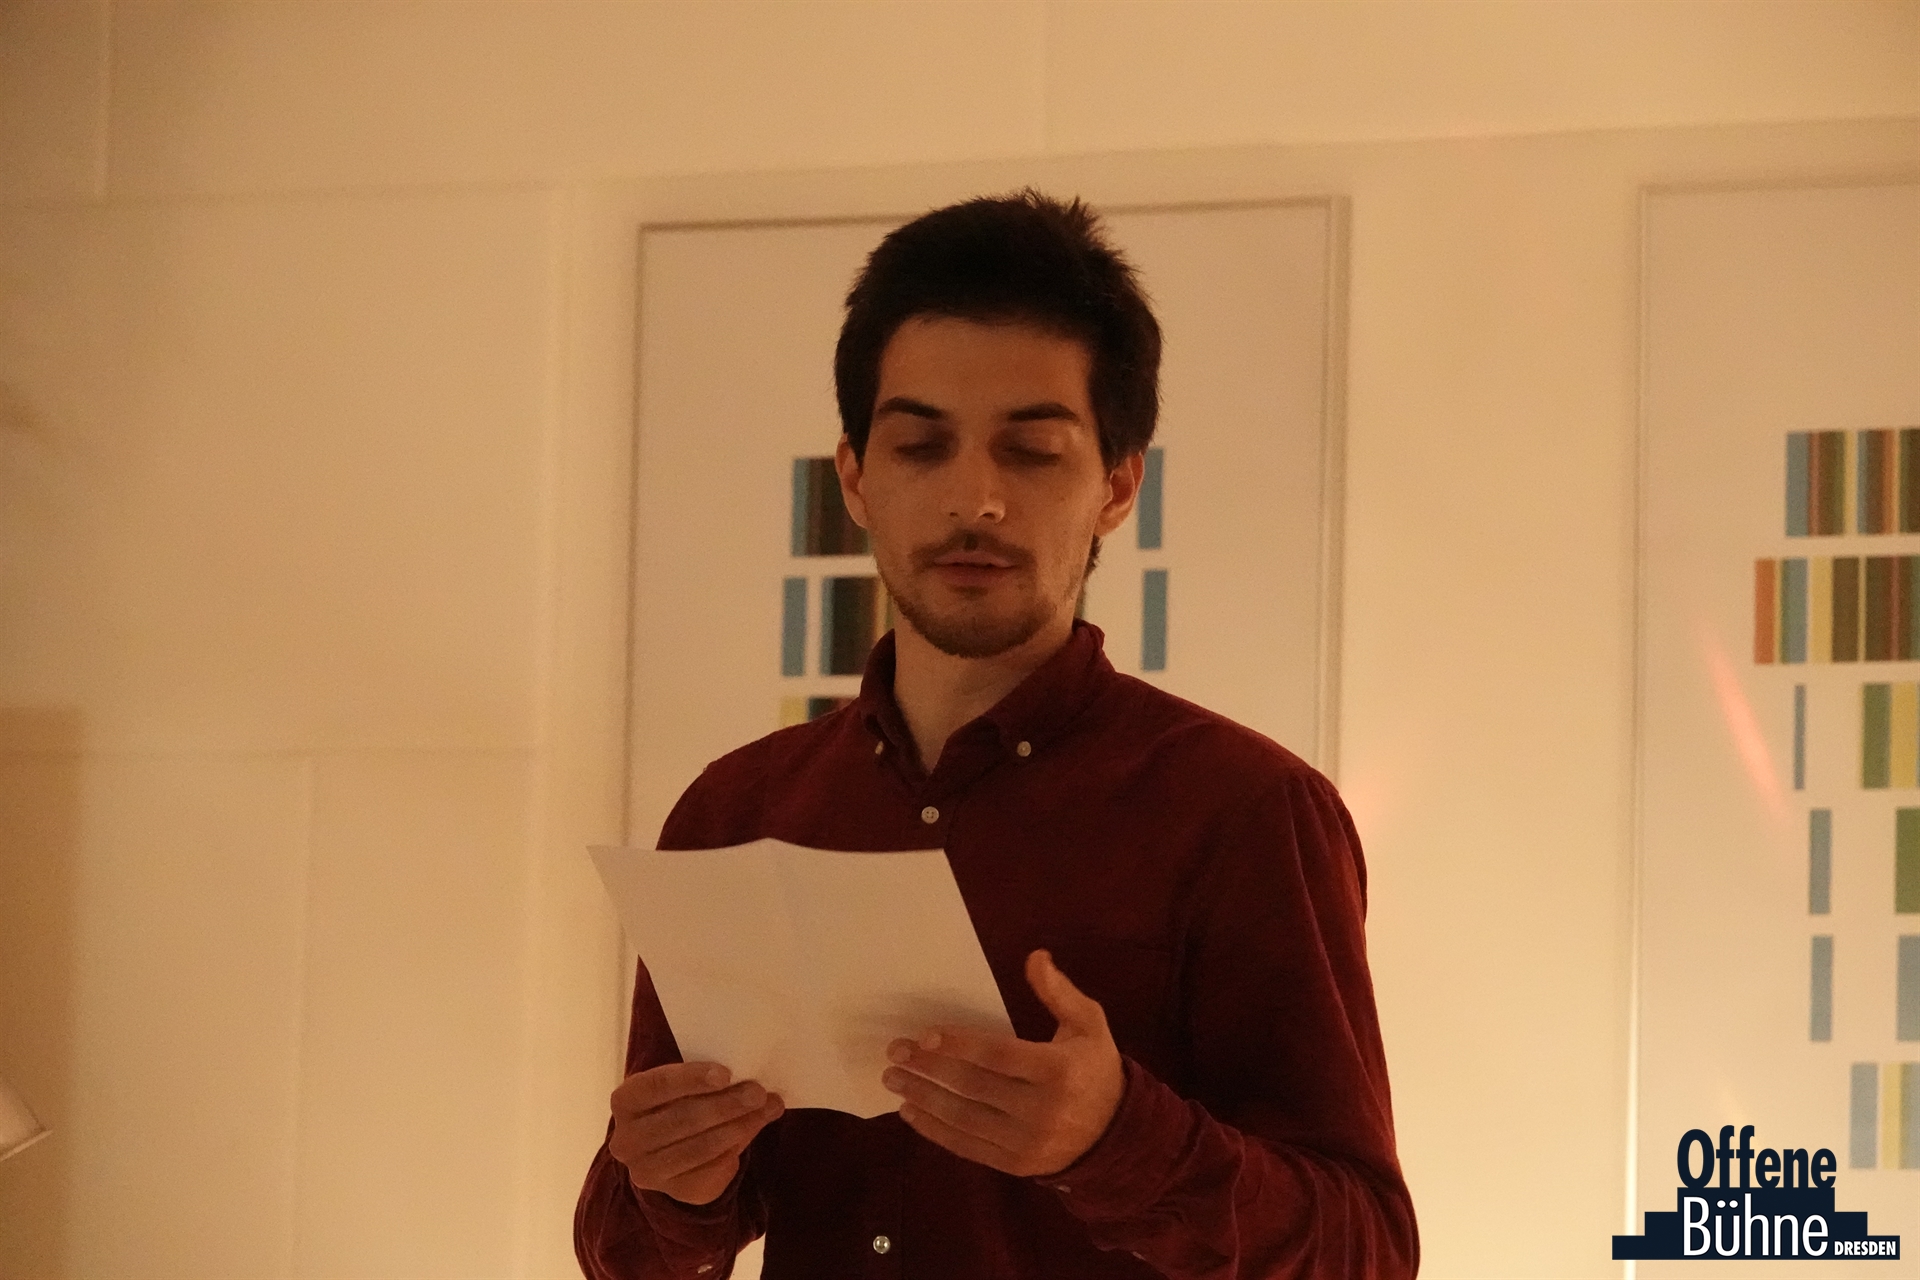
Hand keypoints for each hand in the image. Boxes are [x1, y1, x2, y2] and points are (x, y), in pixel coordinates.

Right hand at [608, 1062, 784, 1205]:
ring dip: (739, 1127)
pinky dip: (736, 1149)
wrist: (665, 1149)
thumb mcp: (682, 1086)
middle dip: (725, 1105)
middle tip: (758, 1092)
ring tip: (767, 1108)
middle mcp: (627, 1140)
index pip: (657, 1086)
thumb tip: (756, 1085)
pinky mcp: (675, 1192)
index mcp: (626, 1101)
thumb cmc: (676, 1103)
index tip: (725, 1074)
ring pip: (700, 1148)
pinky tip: (752, 1131)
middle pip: (682, 1120)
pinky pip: (712, 1171)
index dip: (691, 1079)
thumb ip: (711, 1082)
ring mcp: (648, 1172)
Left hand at [881, 949, 1123, 1176]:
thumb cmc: (1094, 1068)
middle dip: (929, 1068)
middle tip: (896, 1052)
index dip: (959, 1045)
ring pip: (964, 1119)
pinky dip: (935, 1130)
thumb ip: (1059, 992)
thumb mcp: (1088, 1024)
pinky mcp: (1015, 1165)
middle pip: (974, 1086)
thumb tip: (1034, 957)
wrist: (1114, 1135)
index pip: (998, 1055)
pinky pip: (967, 1147)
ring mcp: (1027, 1142)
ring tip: (893, 1079)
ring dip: (923, 1098)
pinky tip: (911, 1111)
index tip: (924, 1035)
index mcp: (1059, 1070)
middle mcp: (1042, 1110)